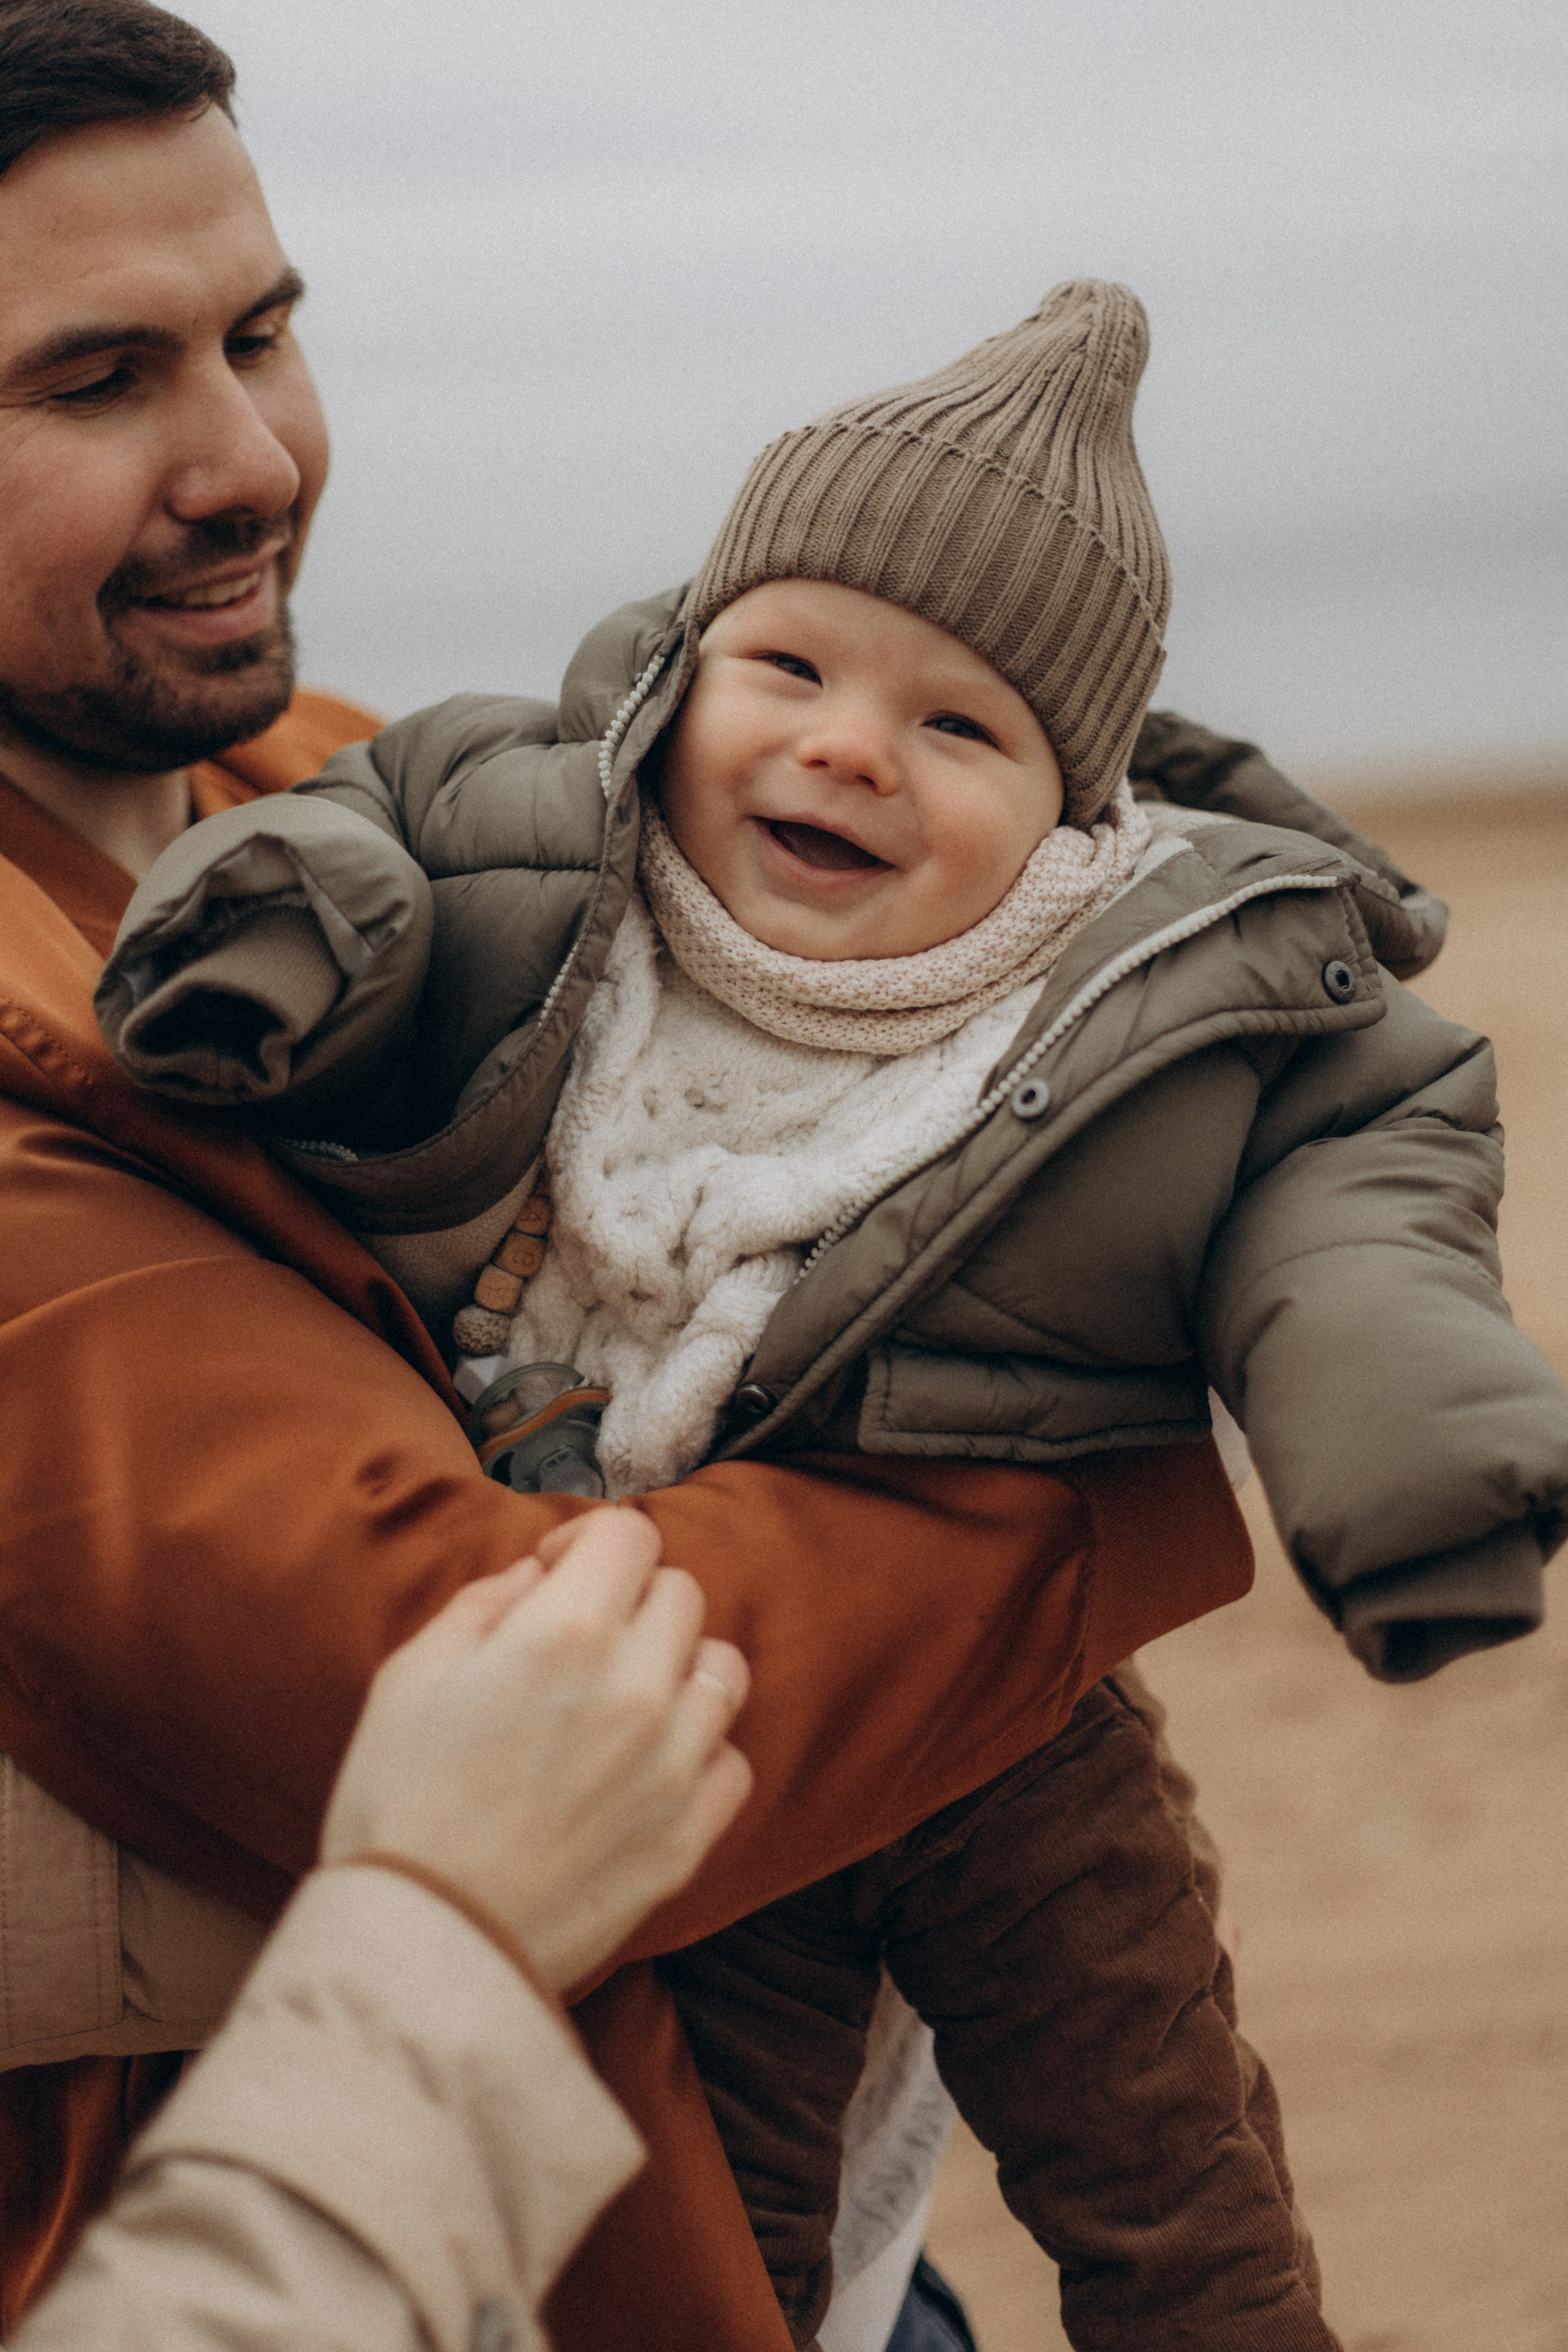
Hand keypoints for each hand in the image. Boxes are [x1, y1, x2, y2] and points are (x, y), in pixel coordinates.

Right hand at [320, 1509, 751, 1988]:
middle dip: (633, 1601)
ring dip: (678, 1670)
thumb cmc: (396, 1804)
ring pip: (723, 1670)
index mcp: (565, 1633)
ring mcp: (673, 1765)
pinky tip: (647, 1769)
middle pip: (682, 1594)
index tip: (561, 1572)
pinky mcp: (687, 1837)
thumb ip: (484, 1605)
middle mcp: (637, 1687)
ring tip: (625, 1702)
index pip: (631, 1533)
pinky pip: (732, 1761)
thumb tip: (539, 1575)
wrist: (420, 1945)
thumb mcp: (410, 1675)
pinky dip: (700, 1755)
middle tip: (585, 1643)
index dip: (591, 1541)